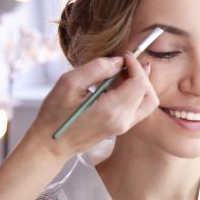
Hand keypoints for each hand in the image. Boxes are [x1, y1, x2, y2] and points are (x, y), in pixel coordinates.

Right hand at [26, 51, 158, 162]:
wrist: (52, 144)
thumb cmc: (55, 113)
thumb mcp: (69, 83)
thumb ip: (96, 68)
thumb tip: (118, 61)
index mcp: (111, 110)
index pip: (140, 84)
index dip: (135, 66)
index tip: (124, 56)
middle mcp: (123, 121)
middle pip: (148, 93)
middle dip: (140, 74)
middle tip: (123, 63)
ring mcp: (124, 127)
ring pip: (147, 102)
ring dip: (140, 84)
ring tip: (121, 73)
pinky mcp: (121, 128)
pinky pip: (138, 109)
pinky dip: (134, 94)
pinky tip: (117, 85)